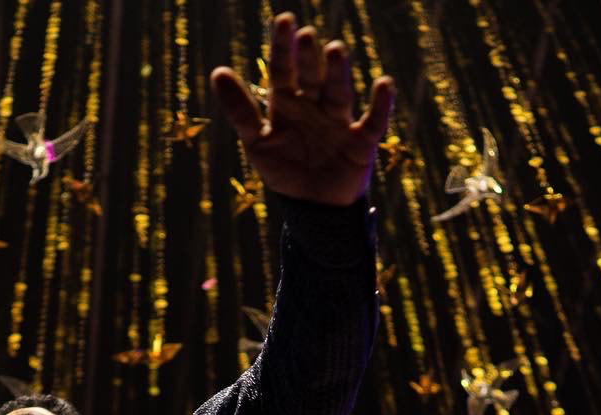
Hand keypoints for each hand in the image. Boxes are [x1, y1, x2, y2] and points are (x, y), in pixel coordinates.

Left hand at [210, 12, 394, 206]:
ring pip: (338, 93)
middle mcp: (314, 107)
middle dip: (308, 57)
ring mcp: (339, 122)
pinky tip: (383, 84)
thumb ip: (239, 109)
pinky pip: (373, 121)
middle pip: (311, 77)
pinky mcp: (362, 142)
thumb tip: (217, 71)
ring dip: (337, 73)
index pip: (282, 70)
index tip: (283, 20)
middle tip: (305, 36)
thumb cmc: (284, 171)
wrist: (313, 208)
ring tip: (335, 49)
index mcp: (287, 104)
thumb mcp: (256, 141)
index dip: (282, 47)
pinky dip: (380, 105)